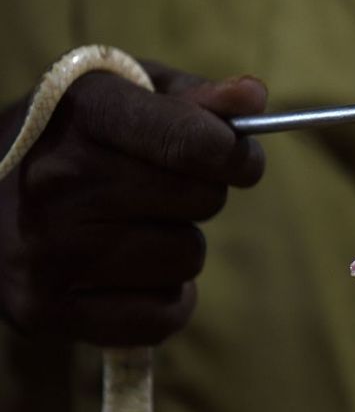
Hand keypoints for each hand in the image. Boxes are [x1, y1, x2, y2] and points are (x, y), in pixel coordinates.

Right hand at [0, 61, 266, 345]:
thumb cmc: (69, 138)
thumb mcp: (123, 94)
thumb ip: (193, 97)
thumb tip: (255, 99)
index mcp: (82, 113)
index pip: (195, 142)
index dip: (235, 154)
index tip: (236, 158)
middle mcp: (59, 181)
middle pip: (203, 200)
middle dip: (200, 194)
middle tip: (160, 190)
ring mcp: (47, 251)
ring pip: (188, 258)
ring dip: (178, 246)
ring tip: (130, 228)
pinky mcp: (43, 309)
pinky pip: (162, 317)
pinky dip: (163, 300)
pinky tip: (128, 274)